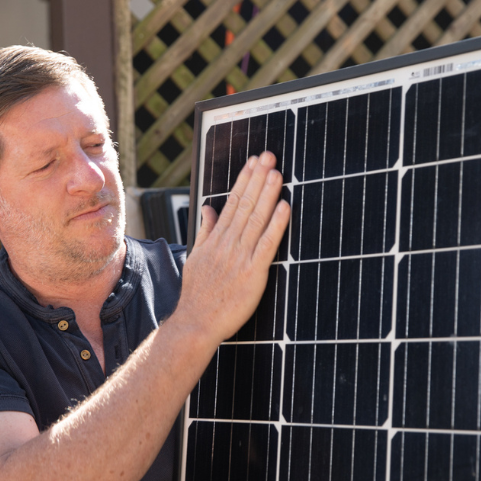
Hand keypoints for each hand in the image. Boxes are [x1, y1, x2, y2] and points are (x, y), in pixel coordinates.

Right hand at [173, 151, 289, 346]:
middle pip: (245, 205)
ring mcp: (240, 258)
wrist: (196, 323)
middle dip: (258, 178)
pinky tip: (285, 207)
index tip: (254, 162)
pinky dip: (276, 225)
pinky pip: (266, 244)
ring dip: (267, 194)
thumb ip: (205, 231)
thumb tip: (208, 208)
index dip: (244, 180)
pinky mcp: (253, 273)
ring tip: (278, 173)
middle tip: (269, 156)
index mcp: (215, 240)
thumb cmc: (197, 295)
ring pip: (256, 220)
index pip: (231, 202)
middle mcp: (227, 244)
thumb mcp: (195, 257)